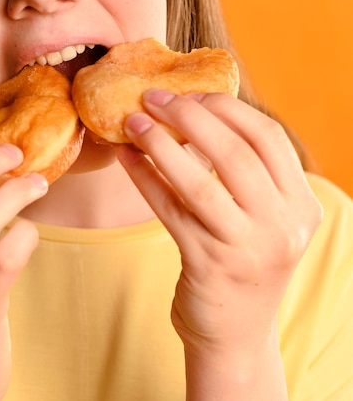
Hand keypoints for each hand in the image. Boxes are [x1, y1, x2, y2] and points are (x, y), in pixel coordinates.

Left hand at [117, 90, 322, 398]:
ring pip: (199, 181)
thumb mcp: (262, 217)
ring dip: (160, 144)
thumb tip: (195, 110)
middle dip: (189, 117)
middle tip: (154, 98)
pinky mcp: (208, 265)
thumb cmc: (241, 259)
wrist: (234, 332)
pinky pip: (169, 209)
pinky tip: (125, 157)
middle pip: (234, 153)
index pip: (269, 137)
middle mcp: (283, 225)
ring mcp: (247, 247)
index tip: (192, 94)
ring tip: (132, 121)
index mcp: (301, 204)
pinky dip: (144, 178)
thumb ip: (246, 172)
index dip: (228, 108)